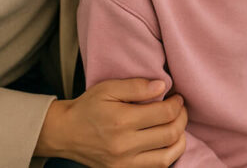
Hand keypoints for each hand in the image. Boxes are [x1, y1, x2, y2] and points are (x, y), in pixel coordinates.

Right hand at [35, 78, 186, 166]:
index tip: (176, 97)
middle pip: (170, 134)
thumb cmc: (87, 108)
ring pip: (168, 156)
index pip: (164, 113)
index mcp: (121, 121)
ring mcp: (124, 163)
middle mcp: (124, 145)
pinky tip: (166, 142)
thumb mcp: (108, 88)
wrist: (65, 133)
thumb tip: (162, 86)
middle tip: (179, 108)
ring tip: (176, 126)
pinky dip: (167, 155)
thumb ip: (136, 86)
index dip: (177, 104)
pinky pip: (156, 167)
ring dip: (179, 139)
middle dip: (182, 118)